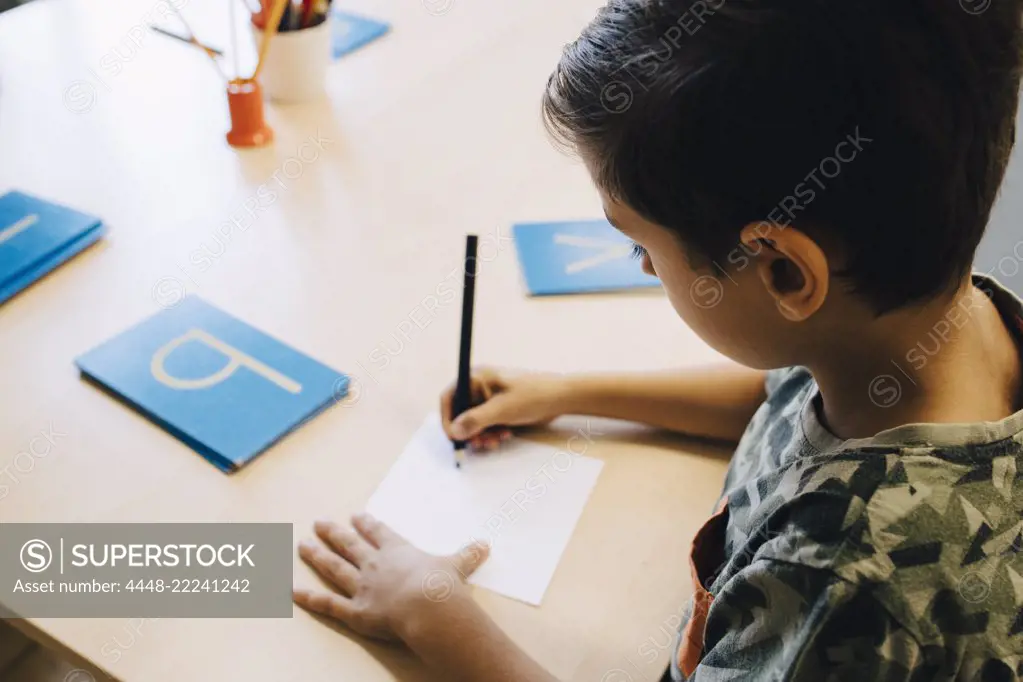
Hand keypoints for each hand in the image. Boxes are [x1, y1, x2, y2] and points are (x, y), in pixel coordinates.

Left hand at [293, 515, 488, 642]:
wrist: (428, 605)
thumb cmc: (442, 584)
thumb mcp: (458, 565)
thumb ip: (467, 555)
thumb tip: (485, 544)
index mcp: (398, 551)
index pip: (379, 533)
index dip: (367, 524)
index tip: (356, 515)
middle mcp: (376, 565)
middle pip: (350, 545)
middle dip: (334, 533)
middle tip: (319, 522)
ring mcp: (362, 586)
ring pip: (334, 568)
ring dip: (317, 556)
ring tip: (302, 545)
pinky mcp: (354, 611)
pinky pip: (328, 603)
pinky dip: (309, 597)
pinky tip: (292, 590)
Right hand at [440, 368, 566, 449]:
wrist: (560, 398)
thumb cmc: (532, 395)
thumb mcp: (502, 409)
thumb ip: (475, 420)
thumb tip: (454, 430)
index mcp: (476, 378)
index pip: (449, 397)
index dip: (447, 418)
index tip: (453, 437)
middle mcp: (480, 387)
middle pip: (460, 414)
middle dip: (468, 432)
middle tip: (479, 443)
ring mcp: (489, 400)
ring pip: (473, 423)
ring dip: (480, 436)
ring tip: (494, 441)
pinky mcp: (499, 410)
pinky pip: (486, 426)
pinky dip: (490, 434)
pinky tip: (504, 436)